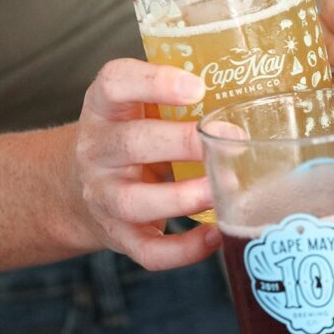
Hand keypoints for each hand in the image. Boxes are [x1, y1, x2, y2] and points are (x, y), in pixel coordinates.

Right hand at [63, 58, 219, 269]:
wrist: (75, 187)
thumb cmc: (131, 135)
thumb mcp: (139, 105)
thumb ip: (180, 95)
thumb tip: (258, 89)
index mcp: (105, 108)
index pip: (115, 83)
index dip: (154, 82)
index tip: (197, 87)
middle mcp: (97, 151)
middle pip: (131, 143)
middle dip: (182, 143)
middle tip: (232, 140)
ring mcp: (104, 197)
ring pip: (134, 202)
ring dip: (182, 198)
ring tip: (223, 190)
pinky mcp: (120, 236)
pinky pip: (148, 251)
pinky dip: (183, 249)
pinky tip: (216, 236)